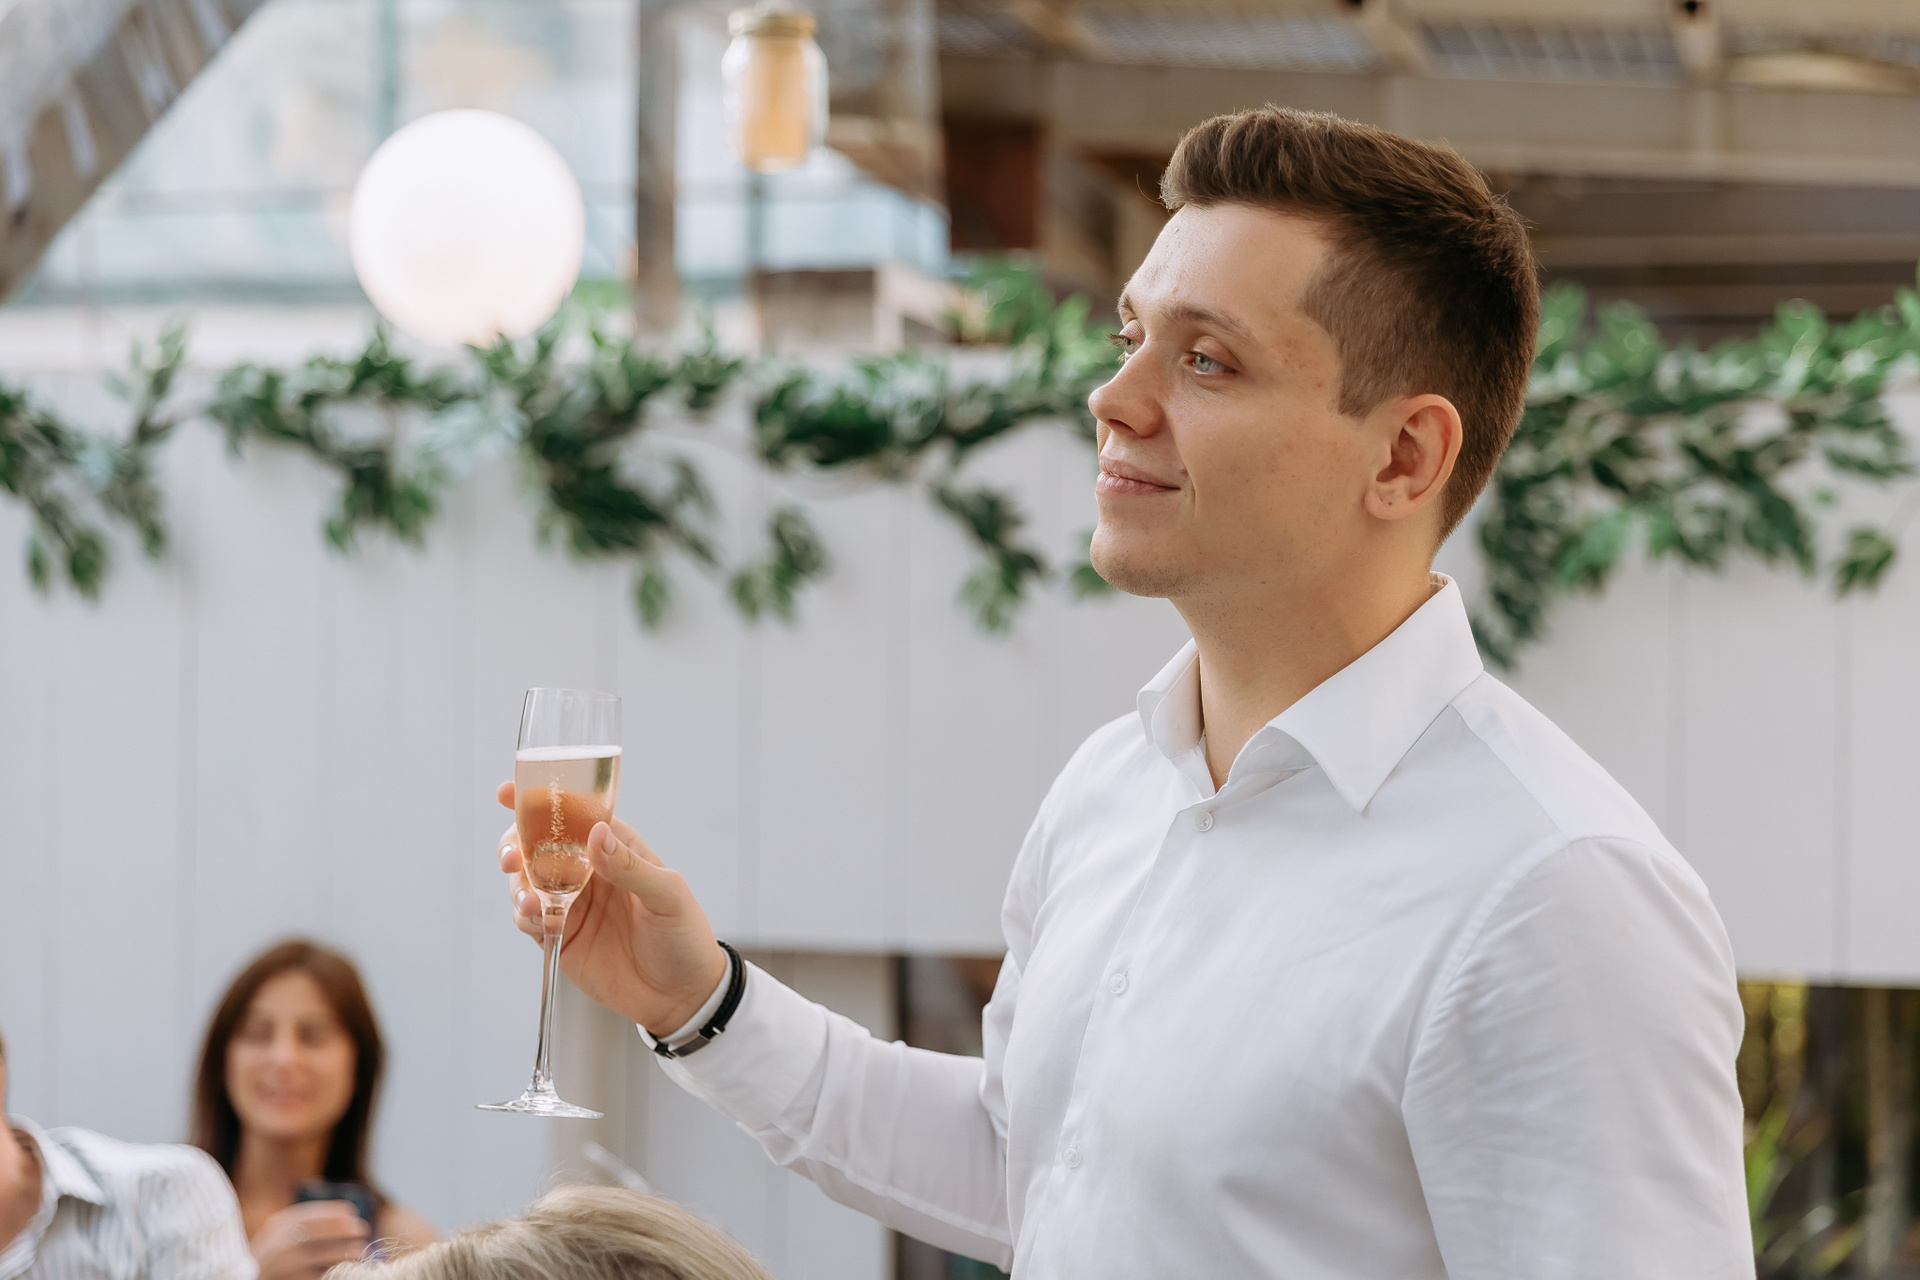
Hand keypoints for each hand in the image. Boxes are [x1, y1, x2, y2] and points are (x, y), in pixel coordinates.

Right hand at [252, 1203, 369, 1279]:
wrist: (249, 1278)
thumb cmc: (274, 1252)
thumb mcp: (282, 1231)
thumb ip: (306, 1221)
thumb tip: (347, 1215)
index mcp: (278, 1227)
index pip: (308, 1217)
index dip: (333, 1214)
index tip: (353, 1213)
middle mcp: (279, 1246)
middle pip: (316, 1236)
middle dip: (344, 1232)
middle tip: (363, 1231)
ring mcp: (284, 1268)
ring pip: (320, 1260)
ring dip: (345, 1254)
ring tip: (362, 1251)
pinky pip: (317, 1277)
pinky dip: (334, 1272)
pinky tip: (345, 1269)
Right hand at [497, 782, 729, 1035]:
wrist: (681, 996)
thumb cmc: (684, 936)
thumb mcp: (667, 896)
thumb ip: (631, 867)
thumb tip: (596, 833)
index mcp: (616, 848)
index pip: (574, 814)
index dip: (541, 801)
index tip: (510, 793)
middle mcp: (588, 870)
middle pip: (538, 845)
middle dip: (516, 844)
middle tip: (512, 857)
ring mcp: (571, 903)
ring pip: (527, 881)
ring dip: (518, 884)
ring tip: (531, 899)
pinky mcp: (559, 936)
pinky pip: (530, 918)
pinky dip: (525, 914)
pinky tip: (535, 916)